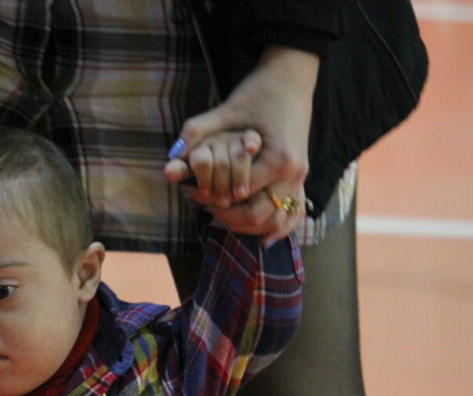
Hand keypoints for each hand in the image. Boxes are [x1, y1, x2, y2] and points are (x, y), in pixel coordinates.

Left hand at [164, 47, 318, 244]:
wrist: (291, 78)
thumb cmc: (259, 92)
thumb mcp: (227, 110)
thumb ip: (198, 132)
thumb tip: (171, 155)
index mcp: (278, 160)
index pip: (239, 196)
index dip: (212, 198)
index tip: (193, 193)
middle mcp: (294, 174)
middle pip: (258, 216)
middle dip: (228, 217)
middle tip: (206, 208)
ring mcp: (301, 178)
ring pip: (275, 222)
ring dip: (249, 227)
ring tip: (224, 216)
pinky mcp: (301, 178)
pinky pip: (292, 215)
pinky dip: (277, 228)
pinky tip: (262, 239)